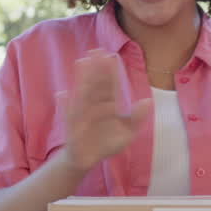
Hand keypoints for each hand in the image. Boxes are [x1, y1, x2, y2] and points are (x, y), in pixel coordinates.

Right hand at [57, 49, 151, 172]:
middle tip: (96, 51)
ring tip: (81, 64)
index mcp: (108, 105)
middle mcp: (95, 106)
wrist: (88, 159)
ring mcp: (82, 114)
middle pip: (96, 84)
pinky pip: (69, 116)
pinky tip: (62, 94)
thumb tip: (148, 101)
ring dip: (82, 80)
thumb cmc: (107, 143)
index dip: (110, 72)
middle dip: (96, 69)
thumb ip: (137, 117)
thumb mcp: (127, 132)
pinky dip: (64, 106)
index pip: (110, 85)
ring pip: (83, 94)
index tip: (111, 56)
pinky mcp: (72, 127)